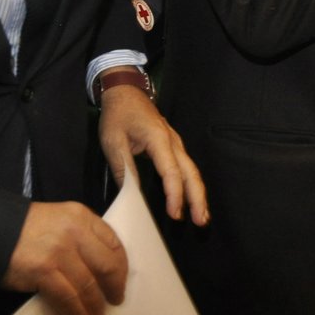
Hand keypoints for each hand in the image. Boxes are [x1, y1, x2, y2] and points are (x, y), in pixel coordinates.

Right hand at [2, 201, 127, 314]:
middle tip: (115, 300)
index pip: (114, 243)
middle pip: (107, 265)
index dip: (121, 266)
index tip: (121, 280)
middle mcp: (75, 232)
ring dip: (93, 305)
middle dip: (114, 287)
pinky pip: (66, 297)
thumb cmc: (26, 227)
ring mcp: (59, 251)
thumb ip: (82, 236)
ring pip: (87, 285)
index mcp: (82, 217)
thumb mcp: (61, 220)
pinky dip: (74, 312)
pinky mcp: (43, 270)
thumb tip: (99, 266)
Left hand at [98, 81, 207, 225]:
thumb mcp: (113, 141)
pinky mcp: (174, 147)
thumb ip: (122, 167)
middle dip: (197, 198)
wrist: (126, 93)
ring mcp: (176, 144)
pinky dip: (191, 185)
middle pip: (191, 172)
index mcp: (159, 139)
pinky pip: (186, 168)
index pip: (171, 171)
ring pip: (192, 171)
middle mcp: (174, 142)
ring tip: (201, 216)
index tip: (174, 214)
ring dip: (198, 194)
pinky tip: (192, 199)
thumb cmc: (118, 116)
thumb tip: (130, 194)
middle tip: (201, 221)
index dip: (174, 194)